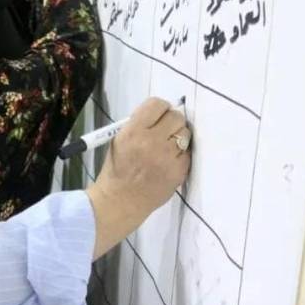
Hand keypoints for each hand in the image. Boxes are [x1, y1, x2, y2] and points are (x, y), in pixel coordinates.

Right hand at [85, 98, 191, 257]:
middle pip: (176, 117)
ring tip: (166, 148)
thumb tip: (160, 115)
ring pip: (185, 134)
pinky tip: (168, 163)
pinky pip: (187, 153)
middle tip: (165, 131)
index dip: (160, 108)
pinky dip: (179, 156)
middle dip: (172, 122)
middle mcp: (151, 141)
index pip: (157, 104)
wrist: (121, 200)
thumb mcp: (118, 140)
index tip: (159, 115)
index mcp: (133, 132)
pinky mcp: (179, 171)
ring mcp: (167, 157)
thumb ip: (138, 125)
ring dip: (178, 138)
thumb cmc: (117, 169)